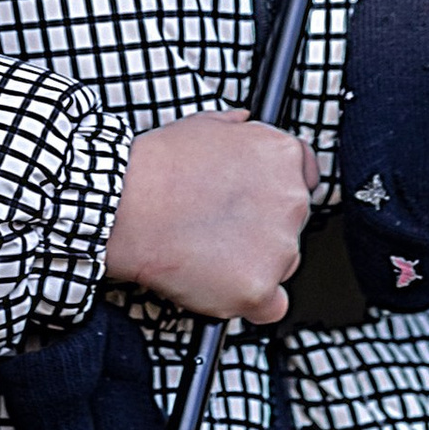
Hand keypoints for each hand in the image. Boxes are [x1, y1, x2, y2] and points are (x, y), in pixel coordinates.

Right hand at [105, 114, 316, 323]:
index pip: (306, 177)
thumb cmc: (155, 167)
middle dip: (262, 228)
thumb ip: (237, 128)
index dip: (276, 192)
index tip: (255, 202)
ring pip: (282, 265)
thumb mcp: (203, 125)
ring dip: (252, 262)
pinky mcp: (258, 287)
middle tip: (217, 227)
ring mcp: (279, 247)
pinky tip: (219, 284)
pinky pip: (271, 306)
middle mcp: (292, 200)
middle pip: (293, 225)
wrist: (122, 207)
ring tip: (205, 250)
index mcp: (283, 155)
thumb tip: (245, 122)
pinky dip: (251, 302)